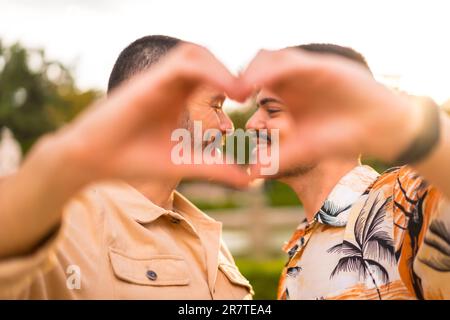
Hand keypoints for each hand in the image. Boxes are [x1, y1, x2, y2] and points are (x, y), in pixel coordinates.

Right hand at [51, 44, 250, 187]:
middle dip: (232, 71)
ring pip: (195, 53)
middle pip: (206, 58)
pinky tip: (226, 93)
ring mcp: (158, 79)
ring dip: (222, 68)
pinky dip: (208, 72)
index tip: (254, 102)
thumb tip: (250, 181)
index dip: (235, 83)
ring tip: (243, 93)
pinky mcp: (149, 81)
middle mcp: (169, 83)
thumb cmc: (134, 159)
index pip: (211, 75)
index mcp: (177, 97)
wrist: (94, 160)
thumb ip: (216, 167)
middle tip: (254, 94)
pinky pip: (183, 64)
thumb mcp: (185, 162)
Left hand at [241, 48, 422, 173]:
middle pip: (259, 66)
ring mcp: (308, 71)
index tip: (224, 102)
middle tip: (228, 93)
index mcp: (286, 94)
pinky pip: (295, 63)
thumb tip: (251, 173)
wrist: (379, 131)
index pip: (254, 82)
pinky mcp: (323, 67)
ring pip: (273, 59)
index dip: (238, 88)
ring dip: (254, 71)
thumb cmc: (341, 140)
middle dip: (241, 77)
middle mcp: (294, 79)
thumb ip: (279, 157)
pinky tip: (262, 84)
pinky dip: (276, 70)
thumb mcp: (304, 149)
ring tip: (241, 90)